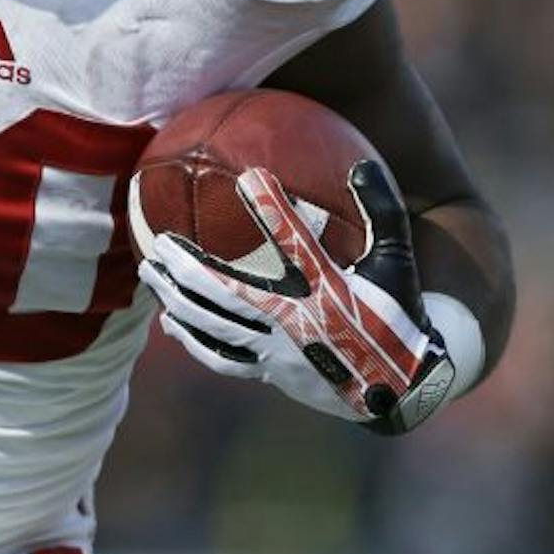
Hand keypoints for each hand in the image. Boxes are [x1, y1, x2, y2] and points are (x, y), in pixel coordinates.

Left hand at [138, 159, 454, 433]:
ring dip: (178, 298)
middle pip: (230, 293)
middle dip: (189, 266)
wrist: (403, 389)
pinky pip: (221, 357)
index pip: (298, 243)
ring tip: (150, 272)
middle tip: (159, 240)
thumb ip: (382, 212)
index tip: (250, 176)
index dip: (274, 210)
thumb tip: (361, 164)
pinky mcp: (270, 372)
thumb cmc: (396, 315)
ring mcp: (279, 351)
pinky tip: (169, 321)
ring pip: (216, 325)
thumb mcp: (397, 262)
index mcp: (330, 290)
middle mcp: (298, 321)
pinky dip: (192, 339)